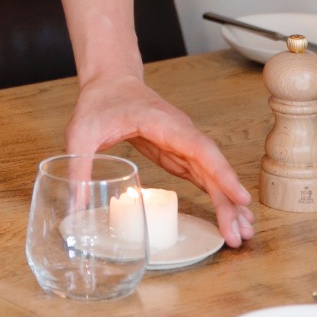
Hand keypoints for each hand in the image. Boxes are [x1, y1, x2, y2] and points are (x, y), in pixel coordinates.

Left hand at [65, 71, 254, 247]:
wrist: (110, 81)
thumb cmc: (99, 102)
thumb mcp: (81, 134)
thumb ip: (80, 169)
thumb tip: (75, 210)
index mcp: (162, 122)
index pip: (198, 148)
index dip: (221, 173)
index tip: (239, 198)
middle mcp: (180, 132)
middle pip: (211, 166)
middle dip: (228, 200)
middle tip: (239, 235)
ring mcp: (182, 142)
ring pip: (212, 173)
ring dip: (228, 202)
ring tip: (241, 234)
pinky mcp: (179, 153)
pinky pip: (203, 175)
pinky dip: (217, 195)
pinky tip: (228, 216)